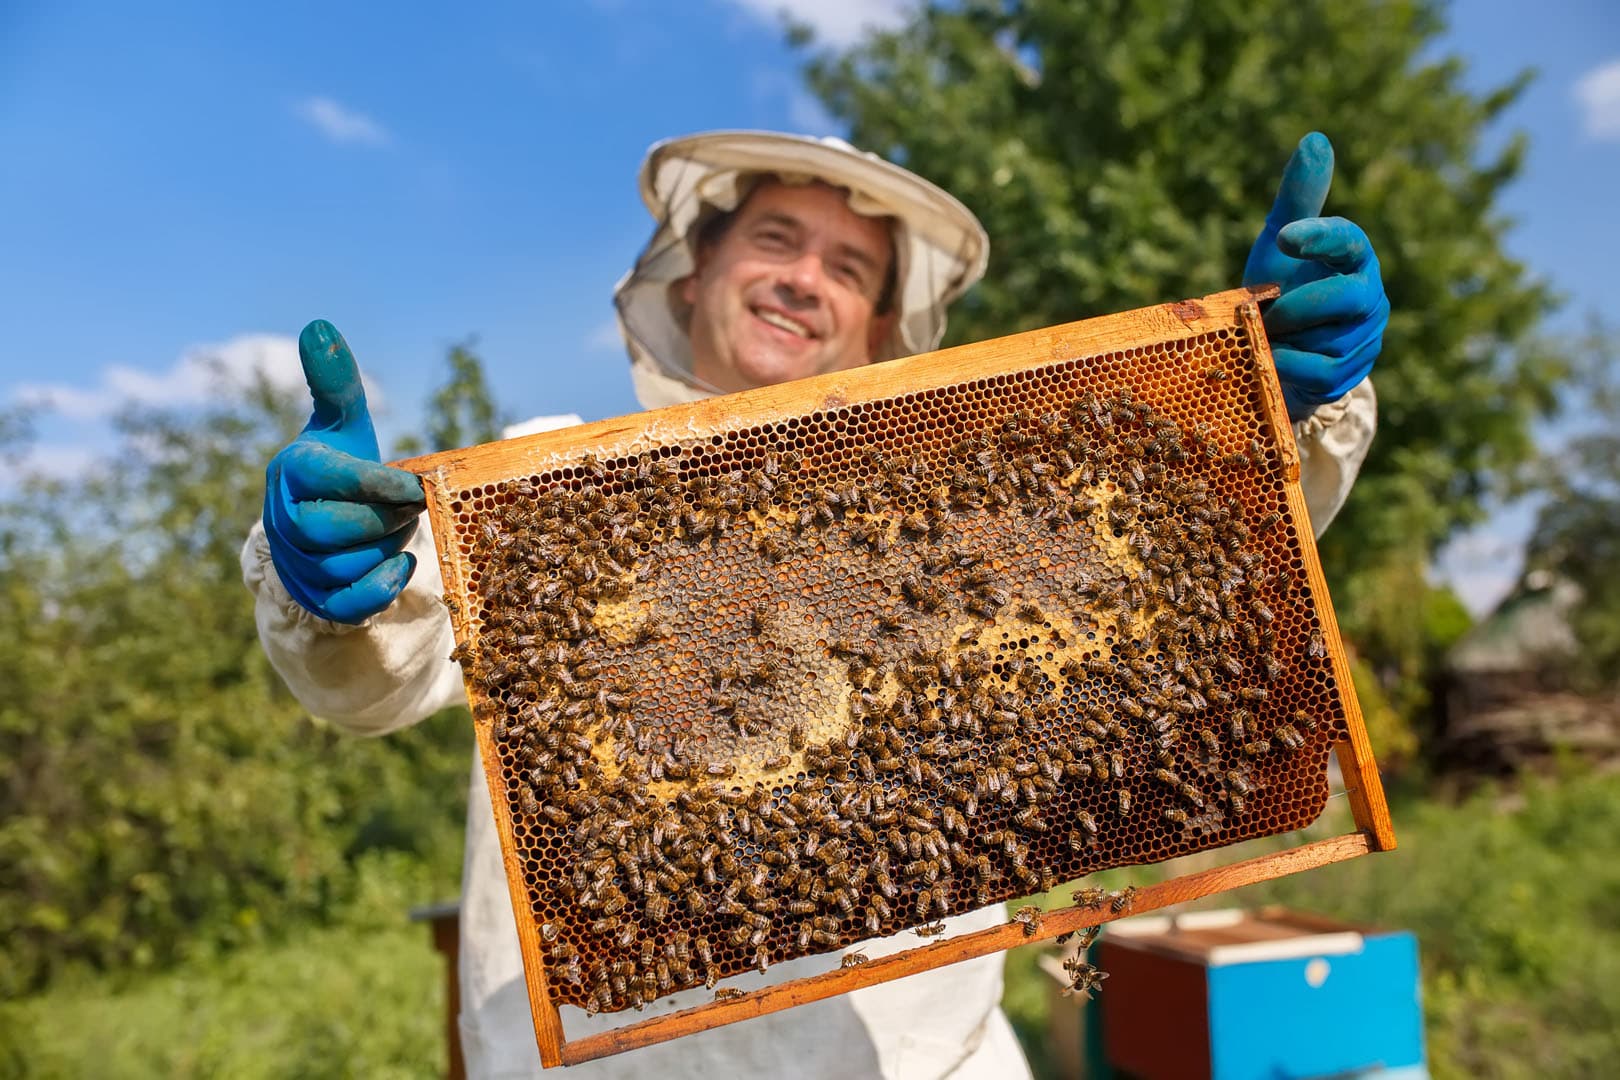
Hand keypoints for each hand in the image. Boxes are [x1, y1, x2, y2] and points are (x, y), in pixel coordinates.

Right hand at [262, 320, 424, 623]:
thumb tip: (317, 325)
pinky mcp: (317, 601)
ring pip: (351, 565)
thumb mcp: (341, 427)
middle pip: (341, 529)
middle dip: (386, 519)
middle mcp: (285, 521)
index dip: (379, 484)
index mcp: (293, 473)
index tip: (416, 483)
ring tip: (394, 529)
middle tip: (407, 507)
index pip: (332, 479)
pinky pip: (352, 604)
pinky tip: (401, 566)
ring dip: (387, 549)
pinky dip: (382, 587)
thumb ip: (336, 383)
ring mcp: (297, 565)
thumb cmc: (339, 471)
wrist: (322, 535)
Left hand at [1243, 132, 1388, 422]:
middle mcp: (1369, 298)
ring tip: (1265, 334)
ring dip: (1288, 338)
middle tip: (1266, 310)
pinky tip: (1269, 360)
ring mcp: (1363, 340)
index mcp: (1355, 259)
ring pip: (1328, 339)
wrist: (1277, 351)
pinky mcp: (1345, 377)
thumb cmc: (1282, 284)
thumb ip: (1299, 198)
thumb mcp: (1280, 241)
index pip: (1349, 241)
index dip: (1320, 237)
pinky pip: (1316, 372)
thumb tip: (1315, 138)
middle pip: (1347, 297)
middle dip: (1301, 304)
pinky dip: (1287, 366)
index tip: (1284, 237)